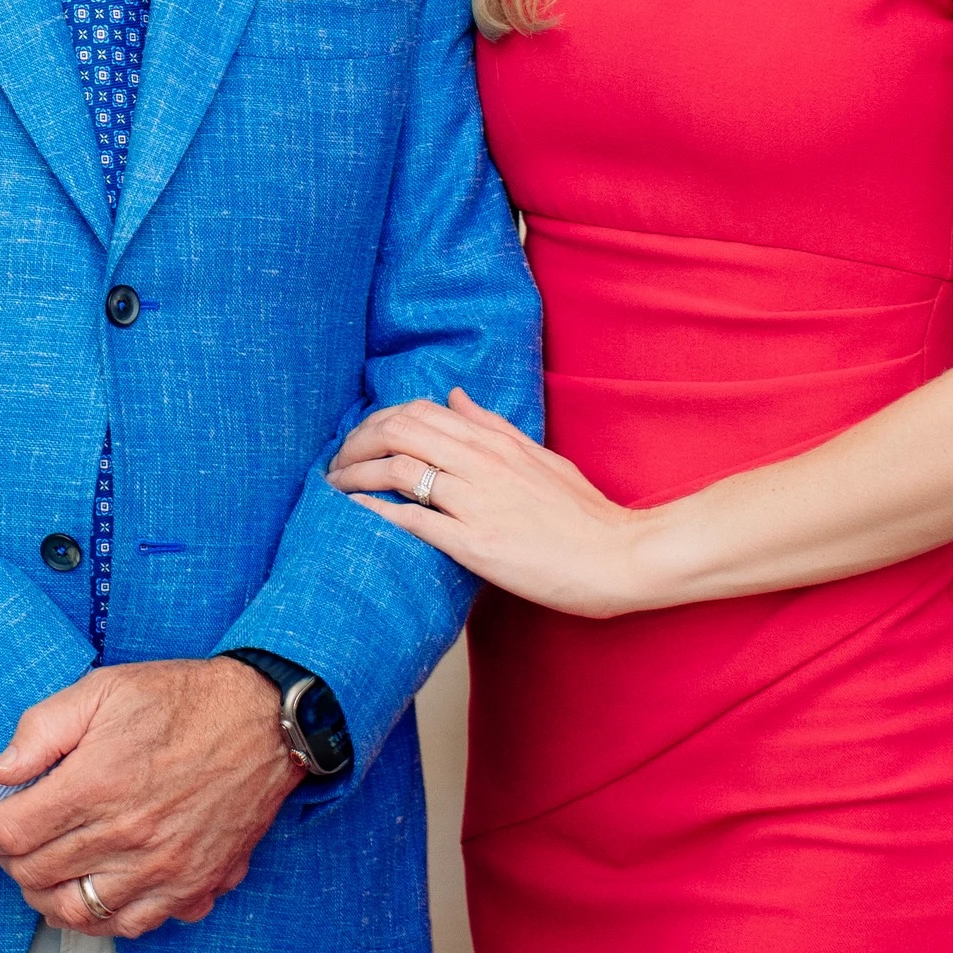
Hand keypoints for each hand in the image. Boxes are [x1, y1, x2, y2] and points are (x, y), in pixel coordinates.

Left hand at [0, 658, 299, 936]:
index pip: (10, 834)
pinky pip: (130, 926)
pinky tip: (93, 891)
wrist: (264, 723)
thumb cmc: (181, 701)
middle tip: (14, 840)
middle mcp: (125, 837)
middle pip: (36, 876)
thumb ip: (42, 729)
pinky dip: (101, 917)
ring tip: (44, 871)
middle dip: (10, 860)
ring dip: (47, 896)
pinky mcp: (192, 887)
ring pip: (76, 913)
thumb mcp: (102, 690)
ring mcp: (160, 870)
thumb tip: (0, 771)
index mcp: (96, 785)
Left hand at [328, 389, 667, 618]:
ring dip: (356, 477)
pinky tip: (354, 515)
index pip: (419, 411)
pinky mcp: (477, 544)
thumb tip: (455, 395)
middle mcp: (482, 463)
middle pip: (398, 431)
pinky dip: (377, 513)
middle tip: (334, 464)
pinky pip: (415, 520)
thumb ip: (493, 425)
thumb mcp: (540, 456)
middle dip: (354, 444)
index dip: (376, 421)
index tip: (357, 440)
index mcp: (495, 441)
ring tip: (333, 490)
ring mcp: (478, 502)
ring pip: (399, 470)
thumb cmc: (583, 513)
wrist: (619, 558)